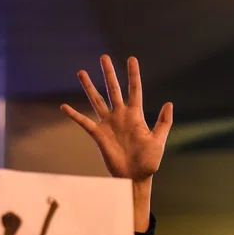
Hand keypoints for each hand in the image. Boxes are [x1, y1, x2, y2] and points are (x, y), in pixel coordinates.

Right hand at [62, 55, 173, 181]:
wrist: (135, 177)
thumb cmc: (149, 161)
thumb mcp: (159, 140)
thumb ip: (163, 122)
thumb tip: (169, 103)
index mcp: (135, 115)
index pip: (134, 89)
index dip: (133, 74)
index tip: (131, 58)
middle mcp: (120, 116)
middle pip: (113, 89)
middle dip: (108, 73)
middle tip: (104, 57)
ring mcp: (108, 124)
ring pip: (96, 100)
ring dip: (89, 87)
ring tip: (82, 72)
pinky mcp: (98, 135)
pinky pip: (84, 122)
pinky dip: (74, 115)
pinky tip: (64, 106)